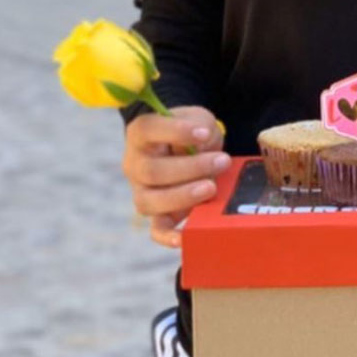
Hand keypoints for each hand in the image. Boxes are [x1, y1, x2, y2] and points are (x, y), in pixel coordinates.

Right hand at [122, 105, 228, 248]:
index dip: (175, 131)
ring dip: (183, 196)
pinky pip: (156, 229)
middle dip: (190, 168)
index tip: (204, 133)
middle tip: (222, 161)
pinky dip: (167, 236)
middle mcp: (135, 163)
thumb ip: (199, 127)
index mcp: (141, 133)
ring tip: (211, 187)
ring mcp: (141, 190)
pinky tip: (183, 236)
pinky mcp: (156, 213)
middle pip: (151, 170)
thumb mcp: (198, 119)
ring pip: (150, 201)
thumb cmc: (192, 131)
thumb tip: (199, 148)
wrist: (188, 147)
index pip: (148, 129)